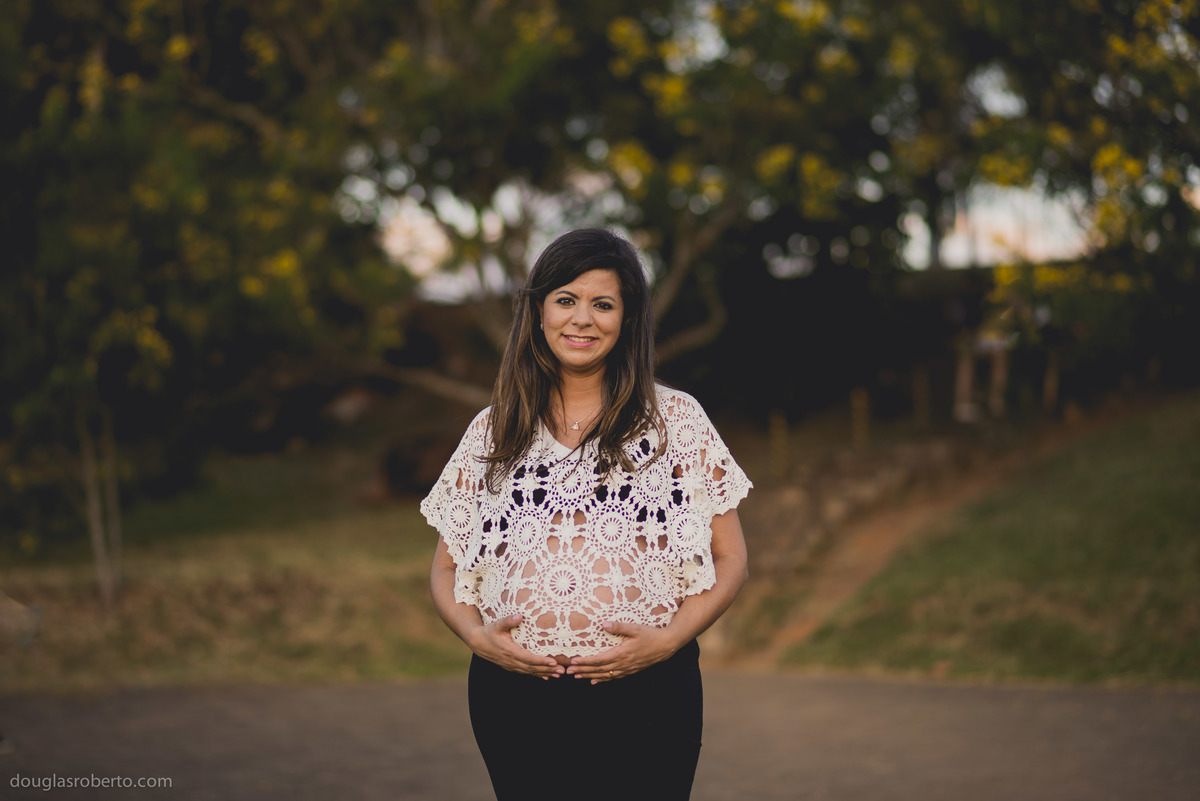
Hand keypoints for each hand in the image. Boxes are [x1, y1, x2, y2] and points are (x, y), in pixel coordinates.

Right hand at [468, 614, 564, 678]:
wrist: (478, 642)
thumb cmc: (489, 631)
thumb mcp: (497, 624)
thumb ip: (508, 620)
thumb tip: (520, 616)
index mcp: (510, 651)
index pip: (529, 658)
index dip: (541, 661)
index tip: (553, 661)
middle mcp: (511, 661)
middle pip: (532, 668)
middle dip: (548, 669)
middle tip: (562, 670)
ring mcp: (511, 666)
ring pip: (530, 672)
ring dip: (545, 673)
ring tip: (559, 675)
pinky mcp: (511, 667)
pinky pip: (526, 672)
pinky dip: (537, 675)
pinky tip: (547, 677)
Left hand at [565, 621, 679, 684]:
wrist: (666, 645)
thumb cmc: (651, 635)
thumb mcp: (635, 628)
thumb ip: (619, 626)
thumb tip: (603, 624)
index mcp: (622, 653)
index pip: (599, 659)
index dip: (586, 661)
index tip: (574, 661)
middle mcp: (623, 664)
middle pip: (599, 669)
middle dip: (583, 670)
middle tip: (569, 671)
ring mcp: (627, 669)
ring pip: (605, 675)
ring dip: (590, 676)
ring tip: (578, 676)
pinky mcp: (630, 670)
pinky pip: (614, 677)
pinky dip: (603, 680)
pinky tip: (595, 681)